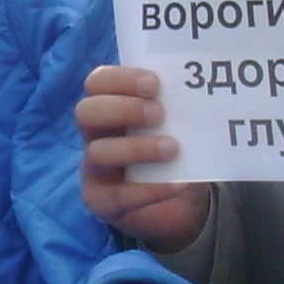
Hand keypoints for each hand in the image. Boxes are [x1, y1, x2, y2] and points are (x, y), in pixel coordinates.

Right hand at [76, 66, 211, 252]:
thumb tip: (196, 89)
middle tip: (158, 114)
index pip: (97, 83)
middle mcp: (94, 135)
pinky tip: (178, 183)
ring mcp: (94, 170)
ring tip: (172, 149)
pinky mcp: (103, 201)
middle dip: (122, 109)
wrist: (179, 203)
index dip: (120, 79)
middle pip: (86, 112)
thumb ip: (176, 107)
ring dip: (136, 148)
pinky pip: (120, 195)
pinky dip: (152, 189)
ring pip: (98, 153)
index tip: (154, 83)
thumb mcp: (175, 124)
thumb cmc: (174, 150)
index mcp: (109, 107)